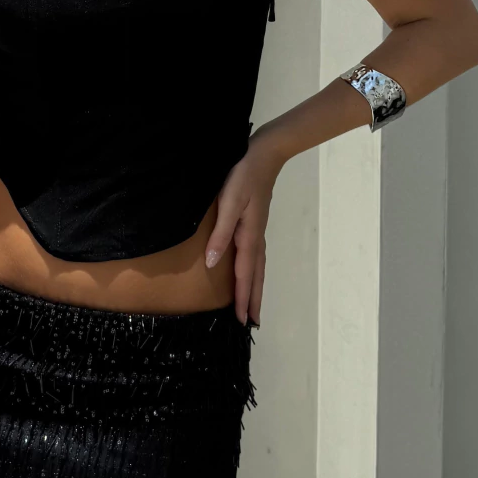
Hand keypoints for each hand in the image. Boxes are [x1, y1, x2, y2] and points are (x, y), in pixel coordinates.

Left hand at [204, 131, 282, 325]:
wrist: (264, 154)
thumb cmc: (242, 177)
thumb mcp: (228, 203)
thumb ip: (221, 233)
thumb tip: (213, 264)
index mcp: (248, 236)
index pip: (245, 274)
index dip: (243, 298)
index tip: (244, 321)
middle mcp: (255, 238)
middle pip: (256, 275)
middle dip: (254, 299)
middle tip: (252, 323)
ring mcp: (257, 230)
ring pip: (258, 267)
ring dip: (256, 287)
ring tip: (254, 305)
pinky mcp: (255, 223)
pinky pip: (256, 256)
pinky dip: (255, 271)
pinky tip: (250, 272)